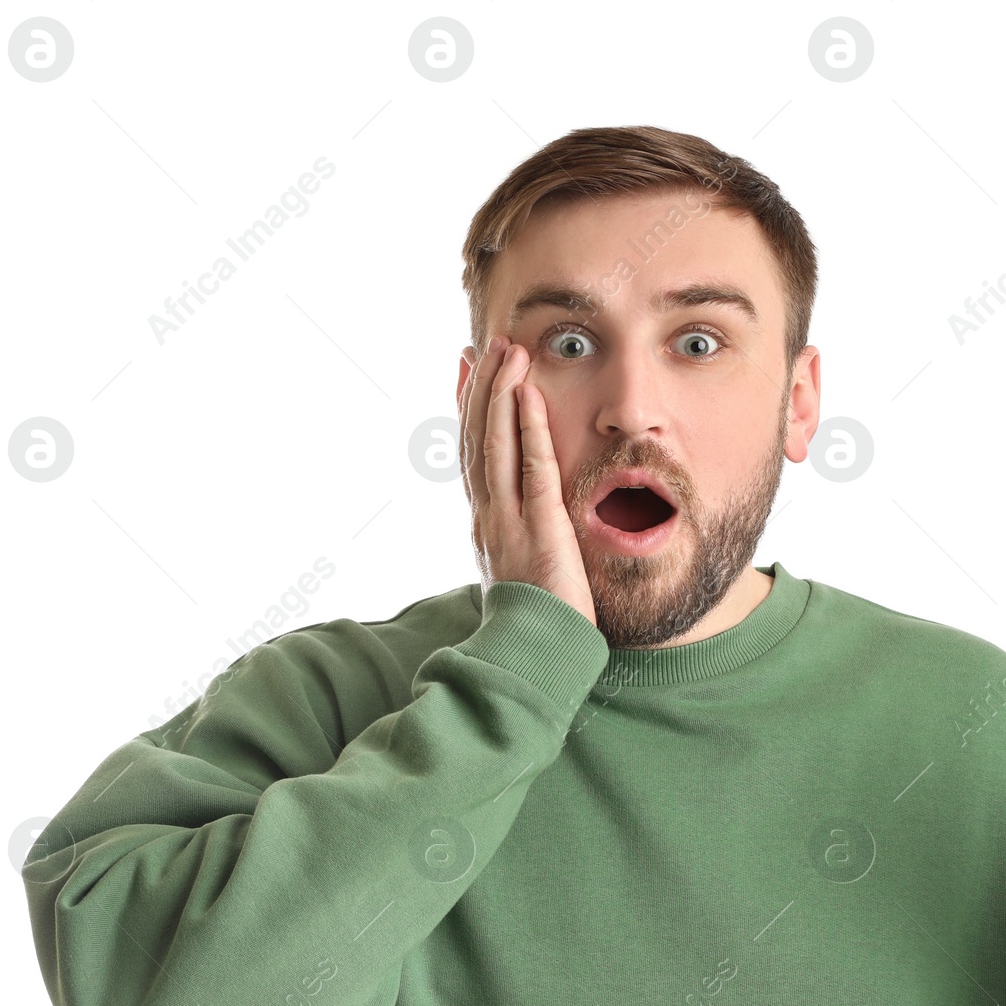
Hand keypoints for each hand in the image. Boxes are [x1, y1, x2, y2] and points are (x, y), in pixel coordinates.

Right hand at [458, 334, 596, 627]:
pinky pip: (533, 470)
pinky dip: (529, 430)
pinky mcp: (539, 530)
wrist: (532, 660)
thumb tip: (526, 518)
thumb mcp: (522, 571)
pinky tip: (529, 397)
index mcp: (485, 524)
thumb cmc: (536, 623)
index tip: (467, 370)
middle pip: (477, 440)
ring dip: (501, 395)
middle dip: (481, 389)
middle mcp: (488, 517)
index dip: (468, 409)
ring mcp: (509, 522)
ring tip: (508, 353)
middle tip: (486, 345)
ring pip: (497, 446)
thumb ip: (522, 538)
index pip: (471, 455)